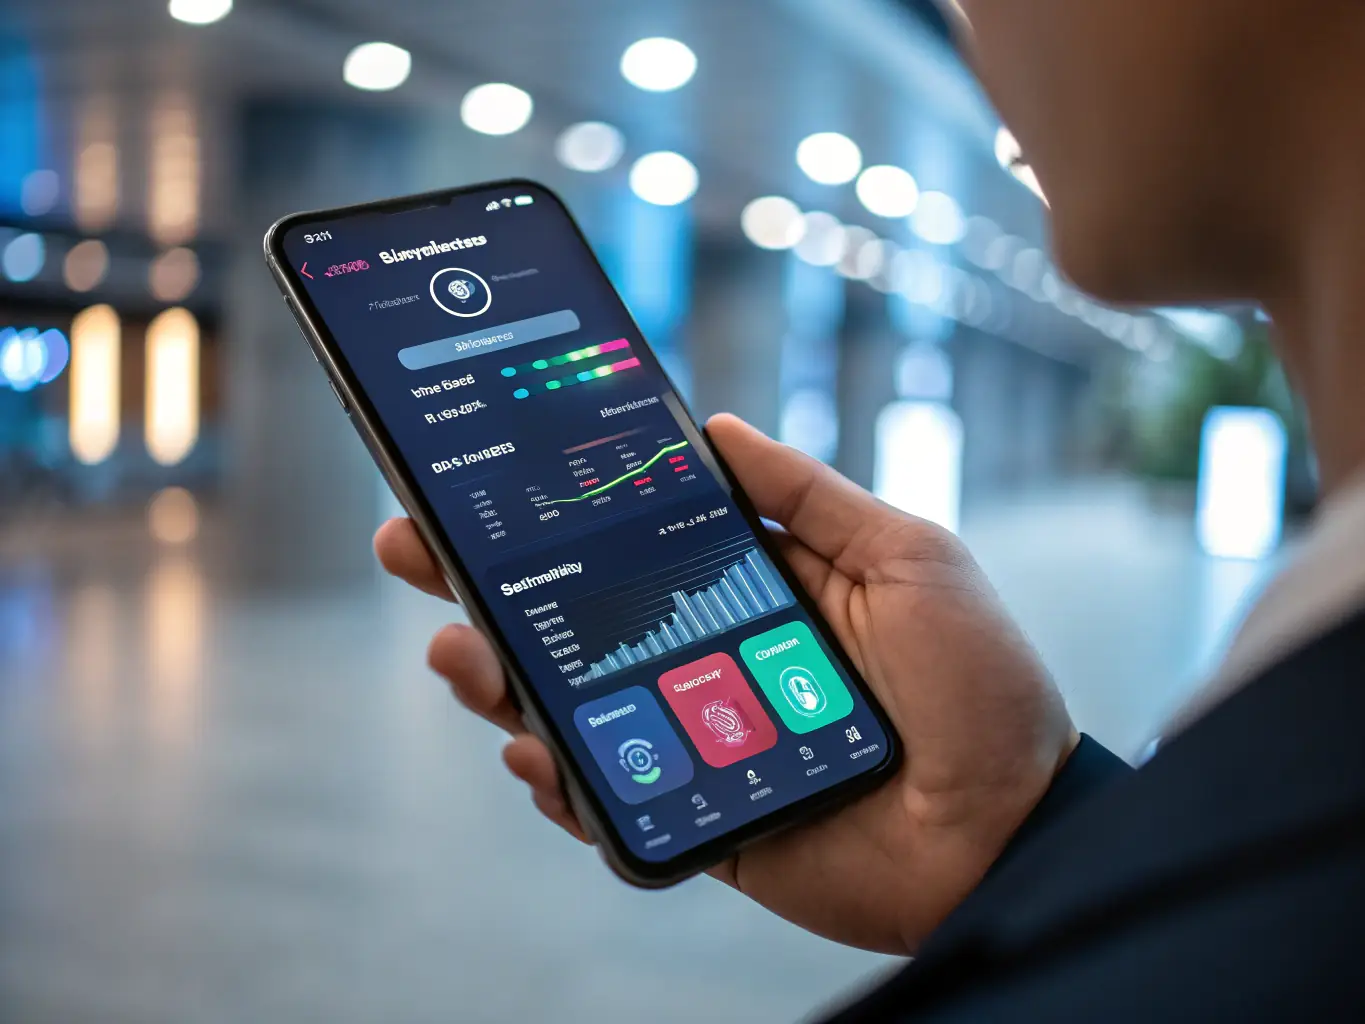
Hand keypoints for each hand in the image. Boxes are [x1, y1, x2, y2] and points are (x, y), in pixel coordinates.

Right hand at [375, 414, 1076, 954]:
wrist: (1009, 829)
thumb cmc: (976, 686)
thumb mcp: (906, 558)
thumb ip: (808, 496)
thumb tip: (716, 428)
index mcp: (752, 588)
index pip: (633, 541)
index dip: (560, 510)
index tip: (487, 474)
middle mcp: (708, 656)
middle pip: (578, 616)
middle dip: (487, 583)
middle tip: (410, 548)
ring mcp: (693, 737)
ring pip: (572, 705)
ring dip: (500, 679)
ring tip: (461, 653)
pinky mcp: (694, 814)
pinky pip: (607, 798)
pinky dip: (559, 781)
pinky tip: (531, 755)